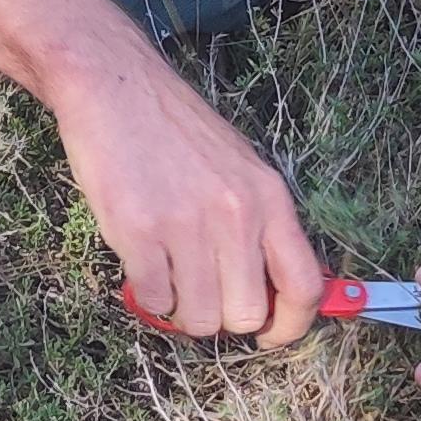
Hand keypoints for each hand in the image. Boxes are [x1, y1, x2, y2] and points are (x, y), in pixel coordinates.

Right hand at [55, 41, 327, 344]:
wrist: (116, 87)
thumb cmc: (176, 131)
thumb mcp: (241, 169)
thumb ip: (262, 225)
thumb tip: (274, 291)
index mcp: (270, 199)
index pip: (304, 286)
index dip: (290, 325)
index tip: (269, 333)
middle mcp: (237, 215)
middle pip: (246, 315)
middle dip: (221, 318)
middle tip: (200, 294)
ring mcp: (188, 226)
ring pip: (198, 319)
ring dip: (179, 309)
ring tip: (168, 273)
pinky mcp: (140, 232)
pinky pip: (154, 300)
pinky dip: (146, 295)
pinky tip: (142, 263)